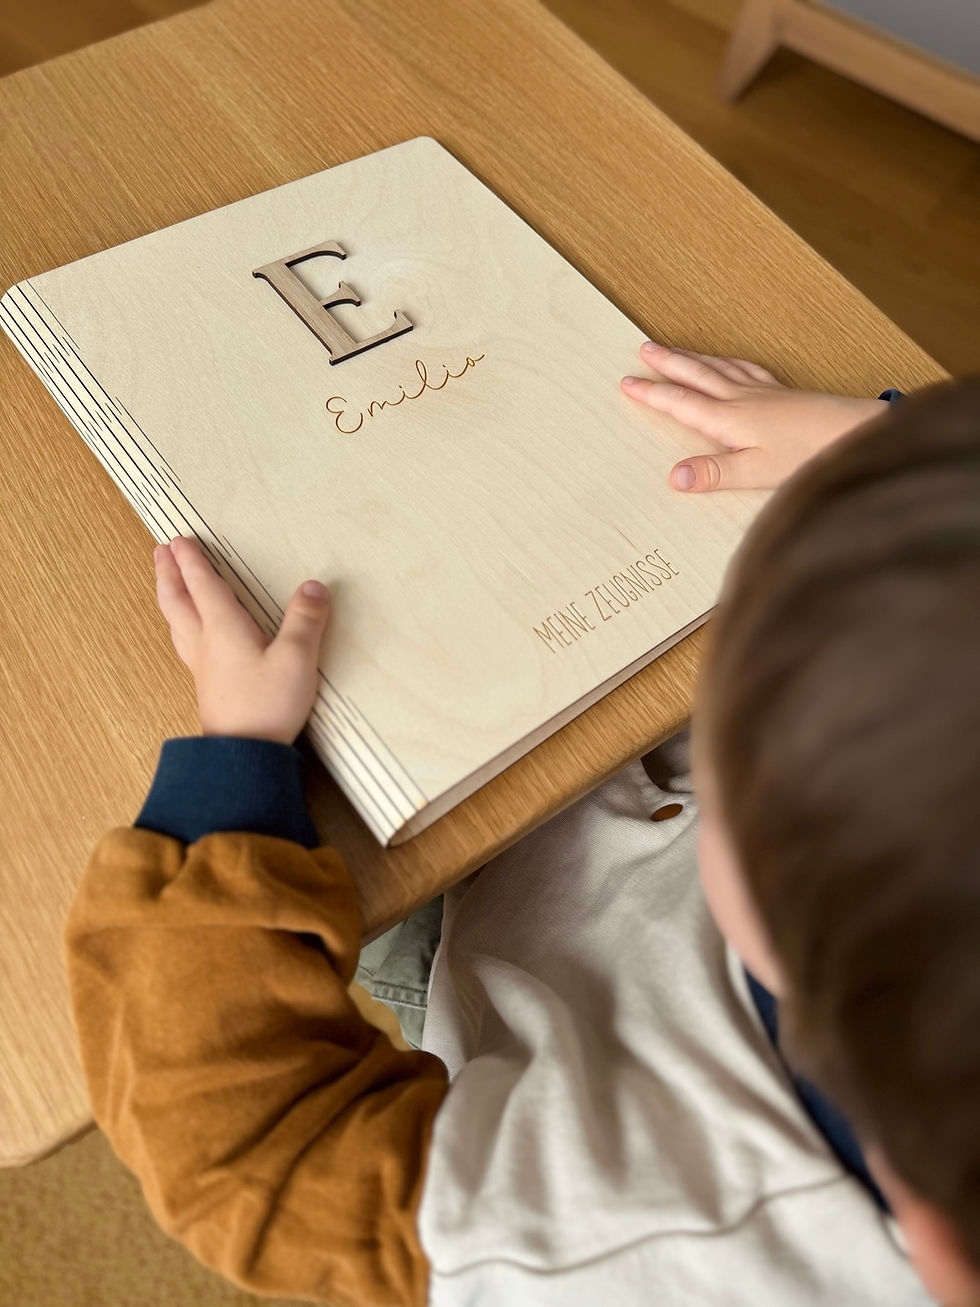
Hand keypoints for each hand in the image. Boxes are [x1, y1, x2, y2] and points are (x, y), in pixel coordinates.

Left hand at [153, 536, 330, 745]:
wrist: (244, 755)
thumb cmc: (267, 706)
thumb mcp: (296, 658)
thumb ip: (305, 620)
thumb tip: (313, 587)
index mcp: (224, 628)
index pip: (203, 585)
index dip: (192, 561)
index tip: (180, 540)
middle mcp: (206, 643)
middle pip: (178, 601)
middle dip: (169, 574)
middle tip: (161, 553)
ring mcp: (203, 666)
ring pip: (177, 623)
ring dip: (170, 597)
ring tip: (167, 584)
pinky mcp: (208, 685)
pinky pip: (185, 643)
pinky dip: (180, 624)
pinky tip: (187, 634)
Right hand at [621, 342, 885, 491]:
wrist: (850, 432)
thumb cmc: (805, 455)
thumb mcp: (755, 471)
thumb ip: (714, 473)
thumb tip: (674, 477)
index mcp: (728, 419)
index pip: (680, 402)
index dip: (652, 393)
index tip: (627, 382)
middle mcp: (740, 399)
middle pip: (696, 375)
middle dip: (667, 363)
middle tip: (644, 349)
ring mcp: (762, 392)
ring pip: (718, 368)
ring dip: (692, 359)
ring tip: (674, 349)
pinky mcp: (781, 393)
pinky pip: (745, 369)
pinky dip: (728, 362)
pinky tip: (728, 362)